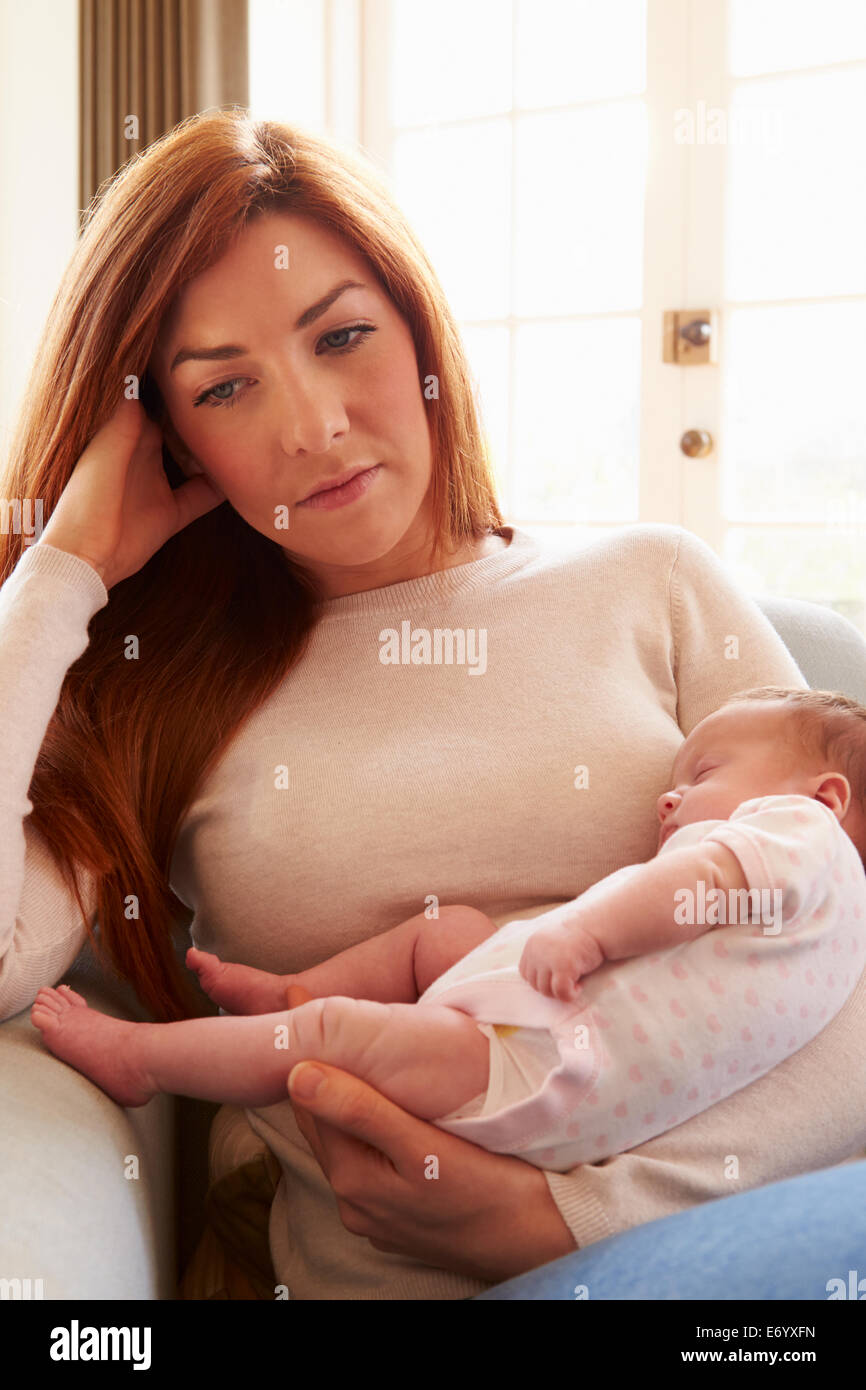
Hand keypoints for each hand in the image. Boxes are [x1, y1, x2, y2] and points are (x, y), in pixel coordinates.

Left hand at [38, 395, 225, 589]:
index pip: (153, 404)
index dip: (172, 389)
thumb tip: (138, 378)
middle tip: (232, 398)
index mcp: (125, 437)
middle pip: (178, 429)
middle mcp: (144, 457)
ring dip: (215, 449)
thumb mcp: (103, 454)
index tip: (198, 371)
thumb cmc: (86, 503)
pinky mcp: (172, 514)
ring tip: (244, 430)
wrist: (86, 558)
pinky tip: (243, 476)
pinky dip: (223, 488)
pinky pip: (203, 496)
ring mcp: (159, 485)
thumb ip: (123, 420)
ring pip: (194, 460)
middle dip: (199, 415)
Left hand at [283, 984, 575, 1281]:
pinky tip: (381, 1099)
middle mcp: (355, 1200)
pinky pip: (370, 1157)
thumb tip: (297, 1074)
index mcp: (353, 1180)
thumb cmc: (491, 1193)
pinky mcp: (400, 1213)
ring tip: (344, 1047)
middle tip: (317, 1010)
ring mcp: (377, 1210)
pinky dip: (366, 1122)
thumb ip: (361, 1112)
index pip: (311, 1100)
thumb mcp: (424, 1148)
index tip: (300, 993)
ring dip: (342, 1094)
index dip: (305, 1046)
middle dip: (318, 1067)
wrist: (542, 1242)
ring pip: (346, 1137)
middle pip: (324, 1119)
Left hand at [519, 922, 603, 1001]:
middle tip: (568, 981)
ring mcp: (549, 959)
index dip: (540, 979)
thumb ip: (541, 955)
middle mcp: (536, 951)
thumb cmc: (578, 937)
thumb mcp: (552, 941)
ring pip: (546, 990)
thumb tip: (535, 980)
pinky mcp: (563, 966)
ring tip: (575, 982)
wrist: (596, 927)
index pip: (525, 973)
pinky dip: (570, 995)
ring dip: (561, 991)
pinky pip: (561, 992)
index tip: (557, 976)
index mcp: (532, 945)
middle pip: (534, 984)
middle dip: (551, 987)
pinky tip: (580, 987)